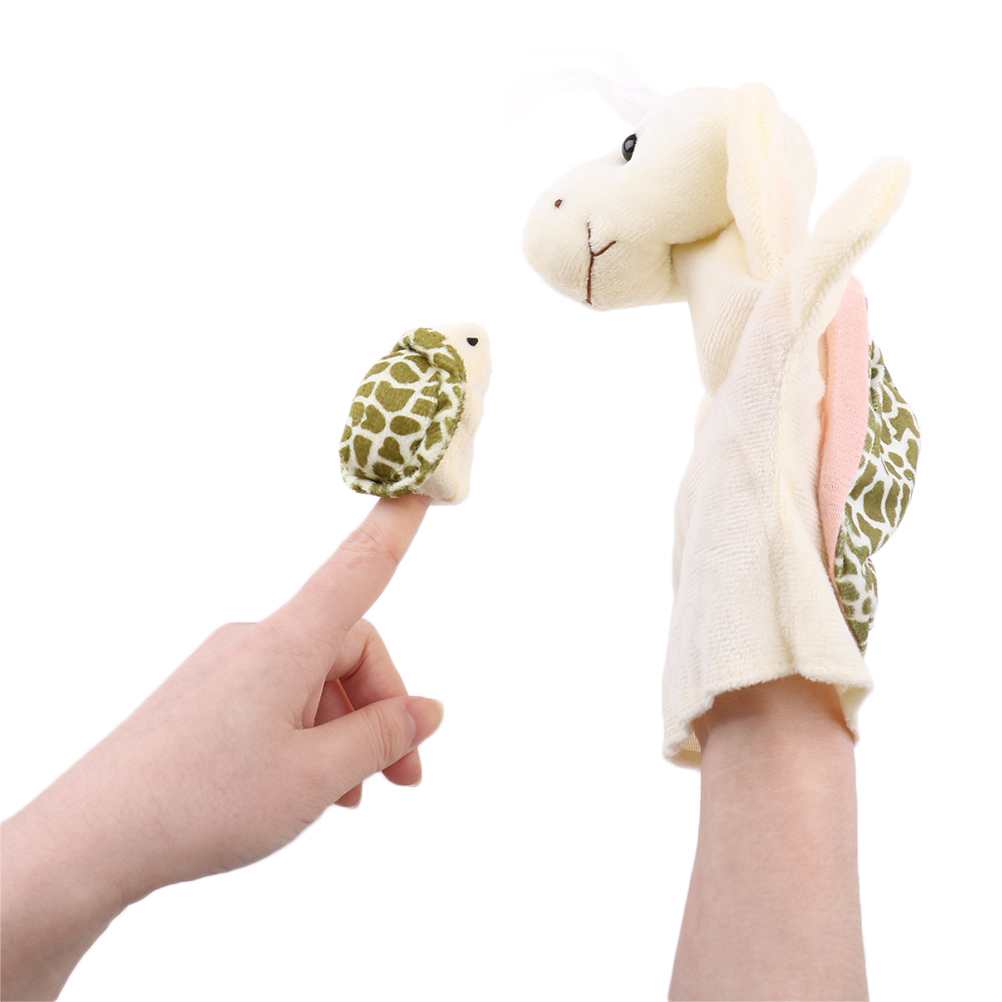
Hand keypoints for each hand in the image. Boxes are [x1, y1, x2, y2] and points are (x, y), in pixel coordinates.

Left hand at [1, 494, 441, 1000]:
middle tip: (404, 774)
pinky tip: (313, 788)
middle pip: (347, 649)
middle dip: (382, 708)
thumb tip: (428, 712)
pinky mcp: (207, 694)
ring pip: (314, 681)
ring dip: (346, 731)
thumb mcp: (315, 778)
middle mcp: (257, 640)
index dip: (394, 528)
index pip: (358, 570)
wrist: (92, 840)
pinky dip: (308, 736)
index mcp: (287, 644)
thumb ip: (381, 738)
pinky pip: (279, 700)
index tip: (418, 490)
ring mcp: (228, 666)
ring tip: (354, 795)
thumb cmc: (203, 802)